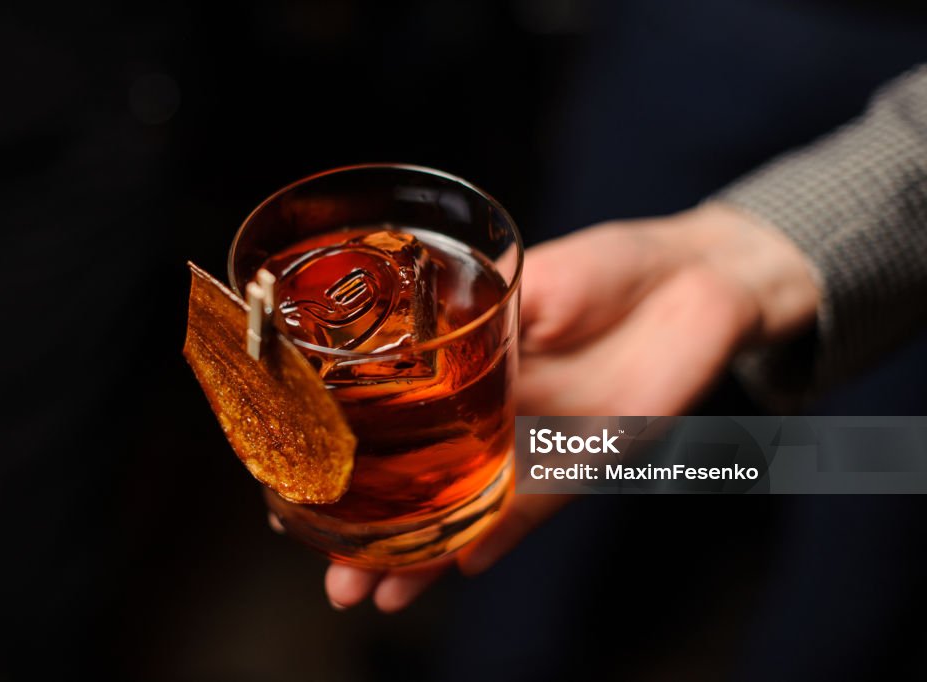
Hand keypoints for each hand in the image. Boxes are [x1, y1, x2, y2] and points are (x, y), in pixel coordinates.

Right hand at [319, 202, 819, 611]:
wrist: (697, 282)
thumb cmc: (609, 266)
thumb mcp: (532, 277)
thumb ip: (480, 310)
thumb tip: (408, 324)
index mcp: (466, 368)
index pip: (393, 423)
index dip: (346, 458)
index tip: (298, 491)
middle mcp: (490, 416)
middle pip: (422, 484)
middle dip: (375, 532)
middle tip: (332, 575)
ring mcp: (534, 443)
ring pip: (468, 507)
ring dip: (426, 553)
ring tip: (377, 593)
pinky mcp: (585, 461)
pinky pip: (535, 506)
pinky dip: (500, 535)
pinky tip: (461, 565)